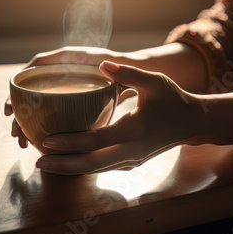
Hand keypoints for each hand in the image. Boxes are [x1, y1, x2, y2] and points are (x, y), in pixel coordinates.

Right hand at [4, 47, 123, 147]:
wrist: (134, 77)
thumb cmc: (126, 68)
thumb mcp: (119, 68)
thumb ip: (115, 67)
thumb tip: (104, 66)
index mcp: (67, 59)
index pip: (34, 69)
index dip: (17, 88)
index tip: (10, 108)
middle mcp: (60, 72)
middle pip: (30, 91)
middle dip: (19, 113)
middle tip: (15, 134)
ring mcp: (62, 87)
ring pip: (37, 105)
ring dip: (27, 123)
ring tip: (23, 143)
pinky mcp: (67, 101)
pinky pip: (49, 114)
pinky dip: (41, 127)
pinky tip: (37, 142)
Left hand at [34, 61, 202, 174]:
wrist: (193, 123)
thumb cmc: (174, 99)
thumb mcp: (155, 81)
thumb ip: (128, 73)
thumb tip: (101, 63)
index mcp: (137, 130)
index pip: (98, 140)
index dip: (71, 142)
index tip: (47, 140)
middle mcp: (133, 151)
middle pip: (92, 164)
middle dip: (63, 165)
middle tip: (38, 160)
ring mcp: (133, 161)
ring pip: (96, 170)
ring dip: (70, 168)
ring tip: (45, 163)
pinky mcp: (131, 163)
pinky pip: (103, 167)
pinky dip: (82, 166)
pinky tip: (67, 161)